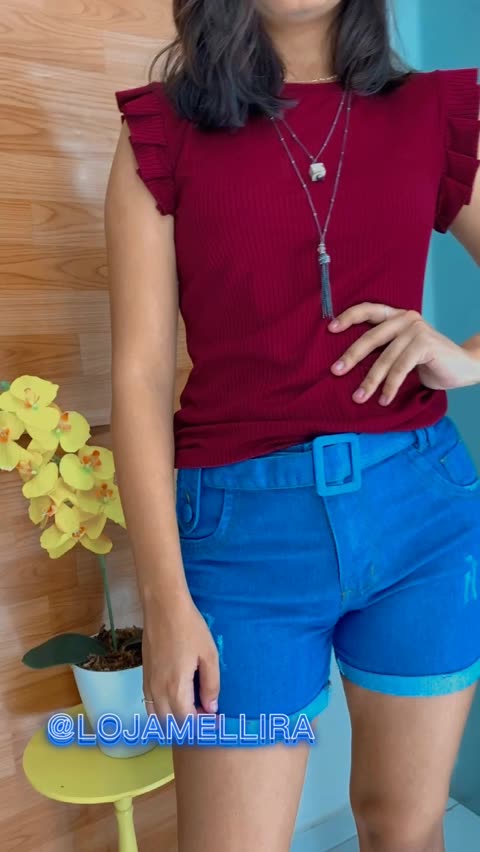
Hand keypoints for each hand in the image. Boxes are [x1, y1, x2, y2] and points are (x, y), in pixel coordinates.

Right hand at [142, 593, 219, 724]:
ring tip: (192, 710)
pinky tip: (176, 700)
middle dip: (189, 726)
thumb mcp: (209, 655)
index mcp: (176, 688)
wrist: (163, 607)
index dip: (203, 726)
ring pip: (157, 717)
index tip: (216, 722)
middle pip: (171, 724)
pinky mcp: (144, 676)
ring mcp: (148, 684)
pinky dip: (162, 711)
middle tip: (206, 715)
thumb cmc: (190, 628)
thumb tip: (211, 708)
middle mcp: (158, 691)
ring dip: (174, 720)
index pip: (188, 722)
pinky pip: (150, 704)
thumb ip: (211, 685)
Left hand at [328, 302, 479, 404]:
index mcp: (396, 316)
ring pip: (385, 358)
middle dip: (351, 356)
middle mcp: (406, 318)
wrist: (464, 367)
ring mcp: (416, 330)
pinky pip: (401, 368)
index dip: (348, 317)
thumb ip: (382, 349)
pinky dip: (390, 386)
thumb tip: (347, 364)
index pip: (368, 310)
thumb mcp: (401, 352)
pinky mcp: (425, 344)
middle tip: (336, 371)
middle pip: (371, 337)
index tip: (330, 329)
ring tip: (359, 398)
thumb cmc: (428, 362)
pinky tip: (384, 400)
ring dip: (370, 381)